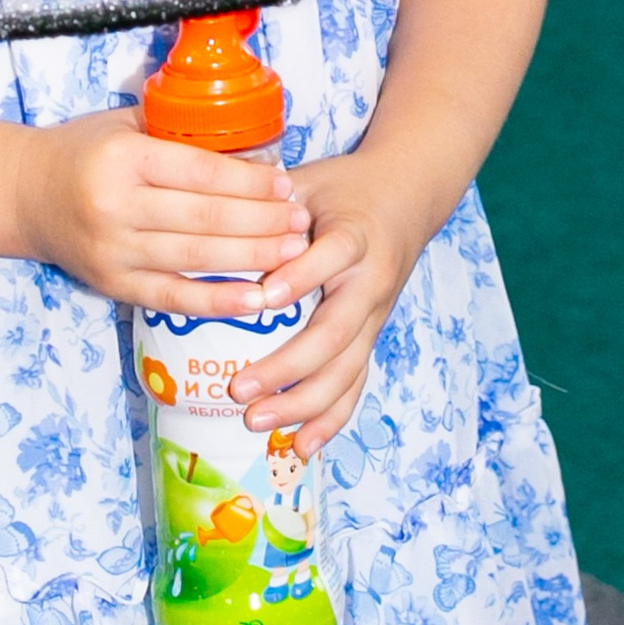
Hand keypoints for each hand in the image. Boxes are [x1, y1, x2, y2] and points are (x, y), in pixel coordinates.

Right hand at [14, 110, 308, 310]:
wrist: (25, 194)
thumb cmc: (85, 150)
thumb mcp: (125, 123)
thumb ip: (179, 132)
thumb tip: (252, 143)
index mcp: (123, 157)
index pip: (202, 172)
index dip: (250, 180)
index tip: (285, 183)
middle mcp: (116, 206)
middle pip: (206, 218)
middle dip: (262, 221)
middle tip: (301, 220)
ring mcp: (114, 251)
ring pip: (197, 259)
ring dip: (252, 258)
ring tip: (293, 252)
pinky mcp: (113, 286)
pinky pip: (174, 298)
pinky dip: (219, 301)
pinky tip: (257, 299)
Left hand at [229, 153, 431, 454]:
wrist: (408, 198)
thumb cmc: (346, 187)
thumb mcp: (312, 177)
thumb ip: (270, 192)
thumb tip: (215, 196)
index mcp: (355, 235)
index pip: (332, 256)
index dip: (300, 277)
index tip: (264, 295)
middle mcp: (368, 283)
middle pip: (335, 333)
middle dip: (287, 367)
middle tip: (238, 389)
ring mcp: (373, 317)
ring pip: (345, 370)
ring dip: (302, 403)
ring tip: (256, 422)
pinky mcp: (371, 337)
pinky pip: (354, 384)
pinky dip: (331, 420)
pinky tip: (300, 447)